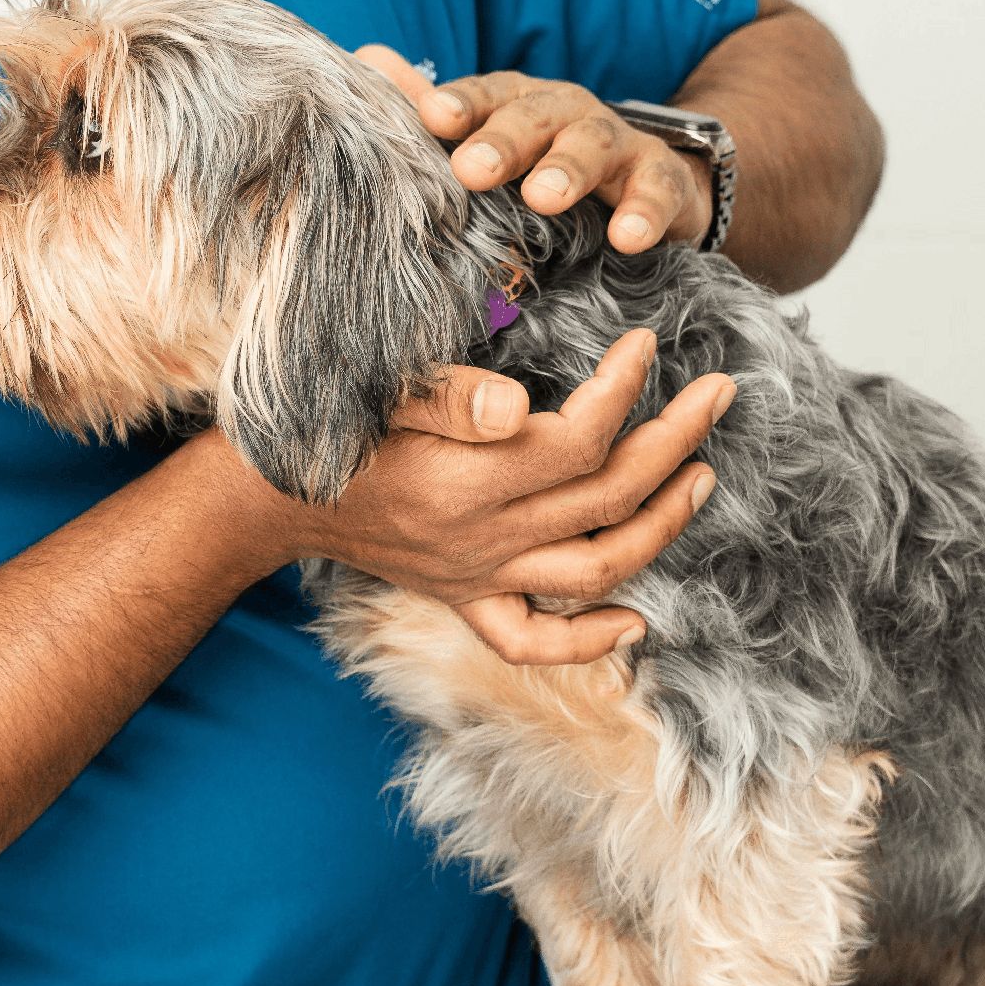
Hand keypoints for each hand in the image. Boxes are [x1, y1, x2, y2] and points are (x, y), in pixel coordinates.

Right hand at [258, 330, 732, 663]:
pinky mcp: (465, 598)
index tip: (647, 344)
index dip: (625, 390)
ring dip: (661, 525)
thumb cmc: (326, 430)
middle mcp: (482, 537)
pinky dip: (588, 641)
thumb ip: (451, 401)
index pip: (578, 439)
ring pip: (596, 567)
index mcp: (466, 480)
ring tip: (702, 476)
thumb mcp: (381, 395)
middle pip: (607, 496)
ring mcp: (478, 575)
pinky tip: (635, 621)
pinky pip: (531, 640)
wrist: (266, 497)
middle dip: (675, 442)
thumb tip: (521, 407)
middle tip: (718, 393)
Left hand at [357, 47, 712, 253]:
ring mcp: (617, 144)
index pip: (484, 96)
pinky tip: (627, 237)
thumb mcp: (493, 136)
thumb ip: (433, 108)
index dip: (459, 105)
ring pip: (592, 146)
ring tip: (543, 197)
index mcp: (516, 104)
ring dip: (567, 169)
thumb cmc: (547, 158)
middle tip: (472, 169)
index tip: (432, 116)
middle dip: (503, 140)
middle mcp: (565, 113)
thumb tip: (366, 58)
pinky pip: (657, 192)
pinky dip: (644, 213)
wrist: (649, 179)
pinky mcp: (661, 181)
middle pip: (532, 118)